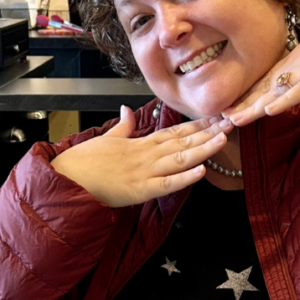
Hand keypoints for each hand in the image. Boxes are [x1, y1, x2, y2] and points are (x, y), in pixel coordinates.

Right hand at [51, 106, 233, 207]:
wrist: (67, 178)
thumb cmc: (84, 161)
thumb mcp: (105, 138)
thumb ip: (122, 125)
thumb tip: (127, 109)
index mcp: (140, 143)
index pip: (174, 131)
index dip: (197, 125)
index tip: (216, 117)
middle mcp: (146, 154)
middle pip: (183, 142)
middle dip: (208, 133)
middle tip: (232, 122)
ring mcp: (144, 172)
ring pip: (180, 159)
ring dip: (203, 149)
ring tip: (223, 140)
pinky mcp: (139, 190)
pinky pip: (166, 184)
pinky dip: (184, 178)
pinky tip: (201, 172)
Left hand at [222, 0, 299, 126]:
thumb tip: (295, 81)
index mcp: (294, 62)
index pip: (264, 84)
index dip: (246, 98)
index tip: (226, 111)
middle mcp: (295, 65)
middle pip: (263, 89)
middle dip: (242, 106)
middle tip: (218, 120)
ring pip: (275, 91)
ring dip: (253, 106)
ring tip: (232, 119)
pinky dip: (285, 100)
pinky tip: (268, 110)